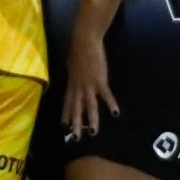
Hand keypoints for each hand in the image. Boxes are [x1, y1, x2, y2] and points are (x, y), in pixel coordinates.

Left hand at [62, 23, 117, 139]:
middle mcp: (78, 87)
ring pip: (89, 106)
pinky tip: (115, 113)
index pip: (67, 102)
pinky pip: (105, 95)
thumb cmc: (78, 50)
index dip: (66, 114)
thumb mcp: (70, 65)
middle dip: (76, 124)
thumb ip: (72, 74)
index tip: (64, 127)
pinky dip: (110, 104)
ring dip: (91, 120)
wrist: (85, 41)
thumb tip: (71, 77)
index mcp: (71, 84)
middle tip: (75, 138)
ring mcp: (89, 85)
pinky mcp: (100, 80)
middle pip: (76, 108)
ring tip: (93, 133)